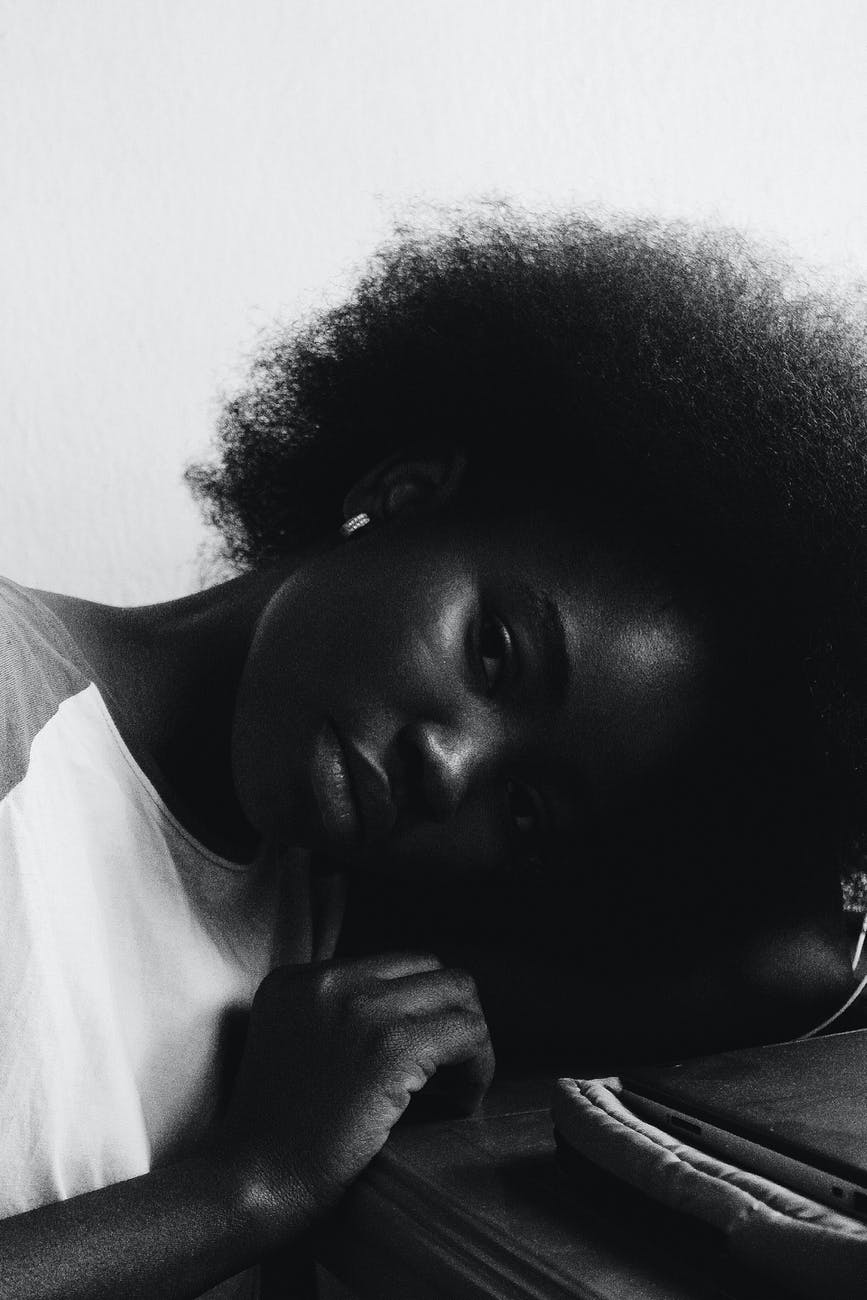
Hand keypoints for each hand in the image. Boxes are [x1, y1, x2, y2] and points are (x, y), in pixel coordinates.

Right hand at [214, 952, 493, 1243]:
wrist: (253, 1182)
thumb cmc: (273, 1139)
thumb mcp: (287, 1046)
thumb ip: (331, 1017)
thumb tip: (408, 1014)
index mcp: (298, 978)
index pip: (394, 964)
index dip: (418, 1010)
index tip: (422, 1057)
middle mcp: (329, 980)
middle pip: (431, 969)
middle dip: (449, 1017)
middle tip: (448, 1071)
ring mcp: (361, 1008)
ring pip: (459, 993)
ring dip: (470, 1040)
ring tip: (458, 1087)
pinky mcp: (391, 1046)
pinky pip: (469, 1032)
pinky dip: (479, 1067)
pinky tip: (462, 1102)